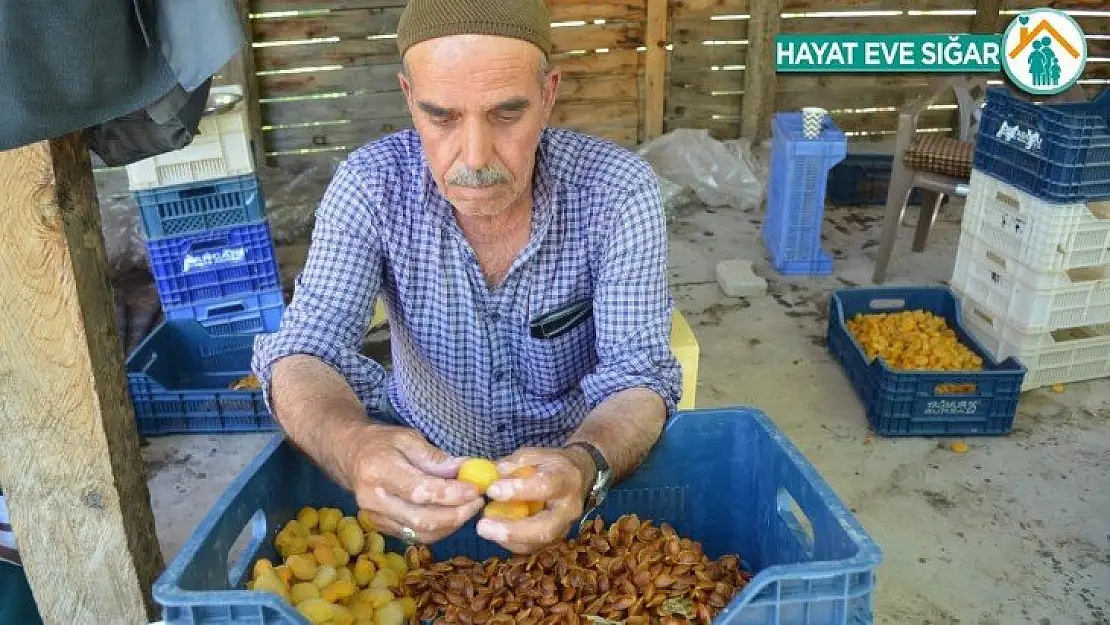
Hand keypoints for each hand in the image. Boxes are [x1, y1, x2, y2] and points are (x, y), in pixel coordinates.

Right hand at [345, 424, 483, 543]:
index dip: (451, 494)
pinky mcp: (382, 528)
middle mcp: (373, 500)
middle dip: (457, 514)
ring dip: (452, 524)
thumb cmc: (382, 443)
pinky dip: (439, 529)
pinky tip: (453, 515)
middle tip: (477, 502)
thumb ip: (435, 456)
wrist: (350, 456)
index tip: (475, 489)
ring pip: (421, 533)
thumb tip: (466, 470)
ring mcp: (375, 518)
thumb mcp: (407, 438)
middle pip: (421, 519)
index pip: (420, 490)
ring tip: (469, 508)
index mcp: (378, 471)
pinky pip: (416, 536)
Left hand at [476, 447, 591, 553]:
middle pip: (545, 527)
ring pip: (537, 542)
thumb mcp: (535, 455)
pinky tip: (495, 532)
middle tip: (483, 525)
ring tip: (485, 528)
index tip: (492, 490)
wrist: (576, 478)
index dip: (518, 490)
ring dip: (507, 539)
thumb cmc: (550, 465)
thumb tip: (493, 475)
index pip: (545, 486)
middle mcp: (569, 508)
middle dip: (512, 529)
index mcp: (566, 480)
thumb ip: (514, 463)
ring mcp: (563, 528)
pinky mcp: (554, 539)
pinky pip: (532, 547)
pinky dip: (510, 542)